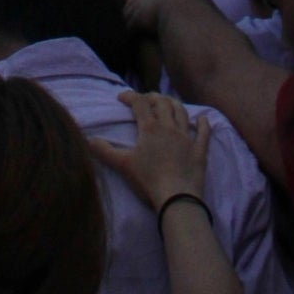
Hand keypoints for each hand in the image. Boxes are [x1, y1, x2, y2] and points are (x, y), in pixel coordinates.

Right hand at [90, 88, 214, 213]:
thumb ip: (104, 151)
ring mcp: (187, 137)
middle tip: (145, 99)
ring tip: (168, 103)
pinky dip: (204, 124)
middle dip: (152, 97)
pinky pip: (204, 133)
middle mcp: (169, 127)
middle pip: (162, 103)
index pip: (139, 103)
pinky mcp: (200, 150)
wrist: (176, 197)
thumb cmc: (148, 180)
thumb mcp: (122, 165)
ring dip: (174, 104)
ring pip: (182, 112)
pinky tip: (203, 119)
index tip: (121, 97)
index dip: (130, 96)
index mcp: (150, 128)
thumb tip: (89, 140)